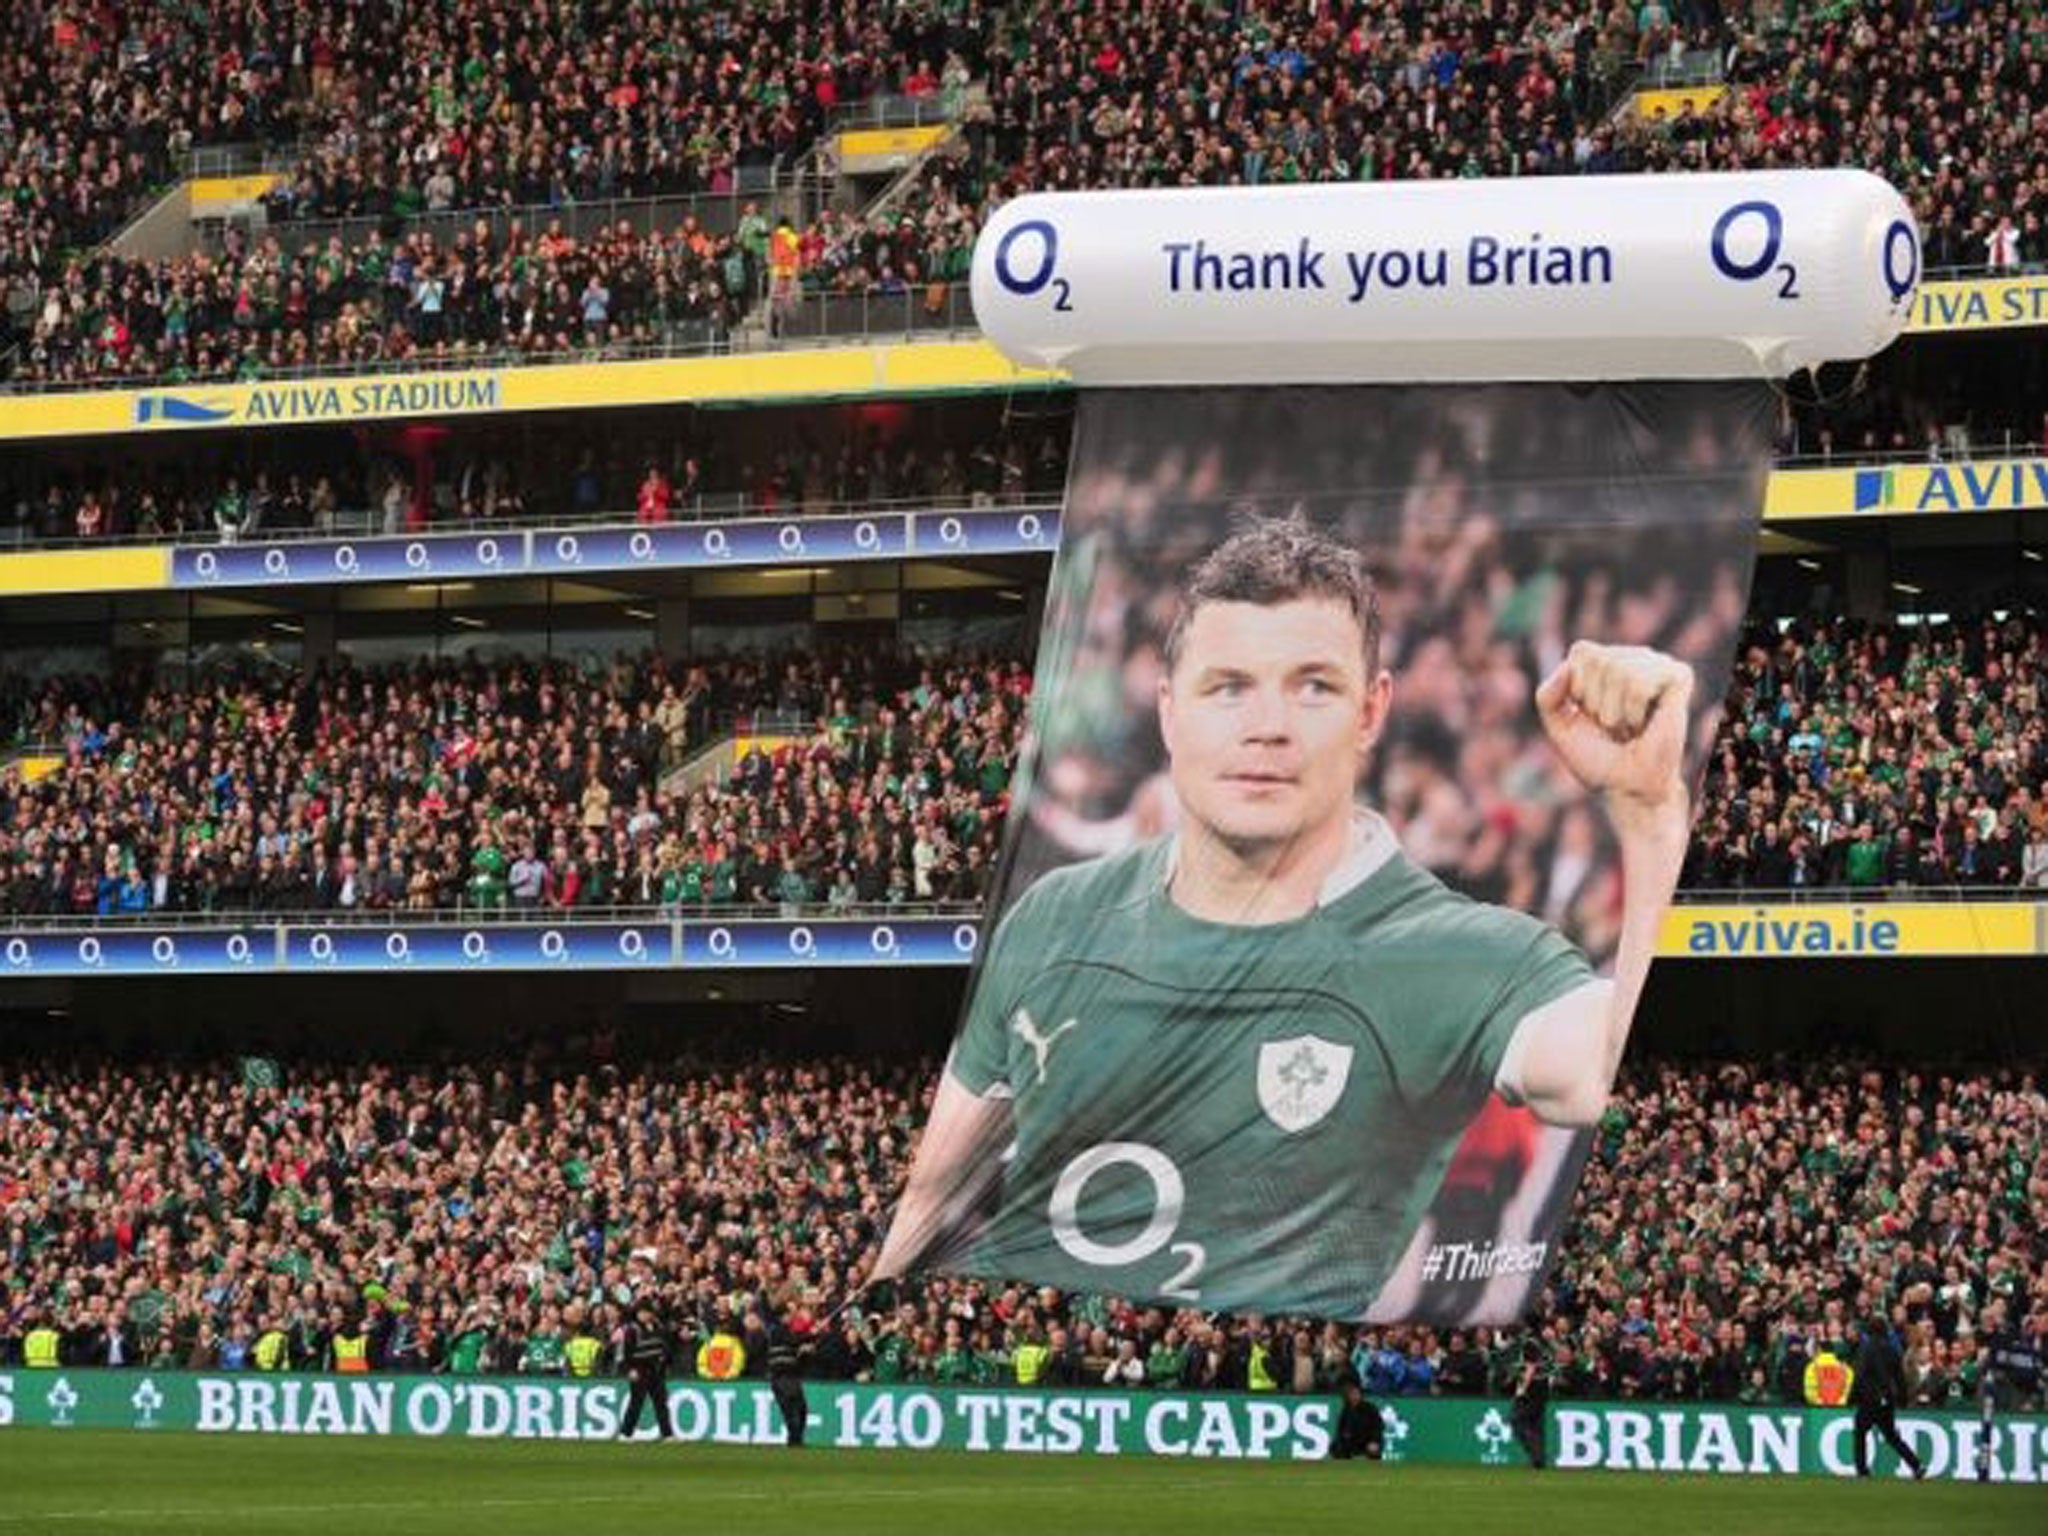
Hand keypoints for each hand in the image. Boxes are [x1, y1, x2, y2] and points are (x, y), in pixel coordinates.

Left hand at [1535, 642, 1692, 823]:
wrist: (1627, 787)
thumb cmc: (1597, 757)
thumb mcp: (1559, 726)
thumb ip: (1547, 695)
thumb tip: (1567, 667)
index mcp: (1605, 662)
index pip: (1581, 651)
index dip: (1579, 688)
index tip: (1590, 715)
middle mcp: (1633, 657)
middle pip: (1599, 659)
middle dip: (1597, 701)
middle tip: (1613, 725)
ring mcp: (1657, 664)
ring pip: (1619, 669)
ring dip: (1616, 710)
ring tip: (1629, 726)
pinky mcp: (1679, 676)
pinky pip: (1641, 682)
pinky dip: (1635, 710)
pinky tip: (1646, 722)